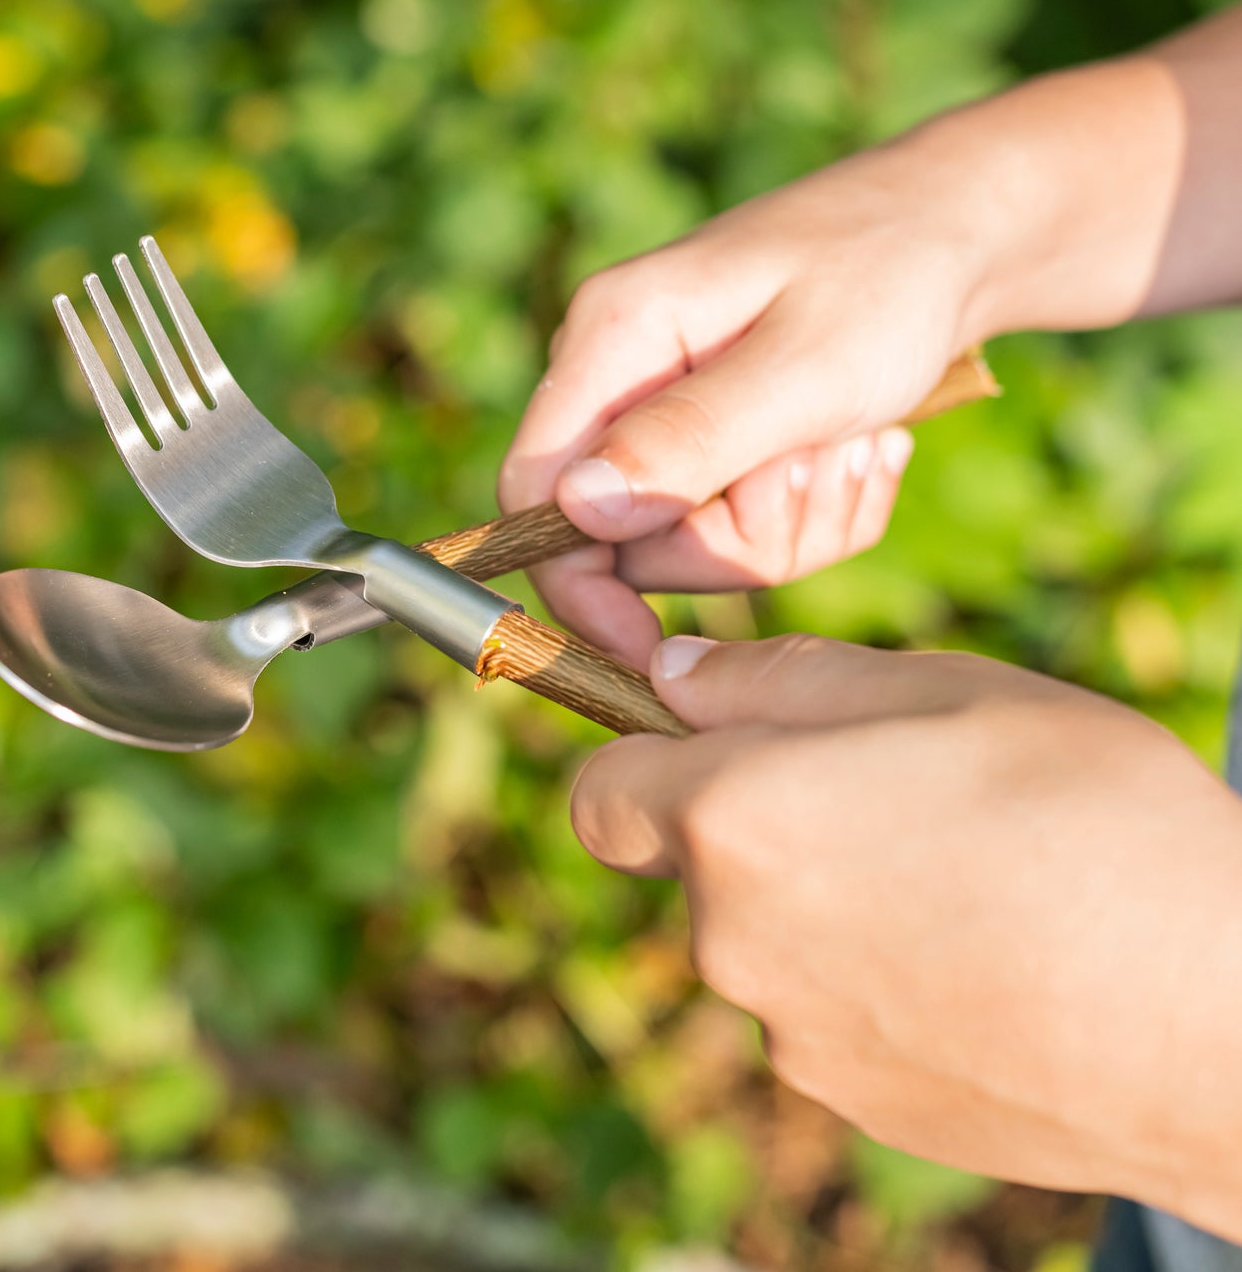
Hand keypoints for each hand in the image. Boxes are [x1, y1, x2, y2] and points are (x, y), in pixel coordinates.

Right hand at [499, 50, 1198, 665]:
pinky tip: (867, 447)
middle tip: (823, 466)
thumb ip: (688, 441)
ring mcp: (671, 410)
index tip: (648, 650)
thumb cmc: (890, 278)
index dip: (577, 583)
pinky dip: (819, 509)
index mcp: (613, 337)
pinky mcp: (721, 437)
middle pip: (629, 539)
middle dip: (739, 536)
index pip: (534, 489)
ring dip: (794, 521)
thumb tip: (577, 512)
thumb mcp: (803, 368)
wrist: (967, 233)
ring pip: (698, 542)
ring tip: (861, 444)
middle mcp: (623, 377)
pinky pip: (749, 528)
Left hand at [572, 634, 1241, 1236]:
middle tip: (889, 793)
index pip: (600, 794)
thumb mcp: (946, 691)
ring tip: (961, 877)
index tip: (712, 738)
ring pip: (764, 938)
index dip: (643, 756)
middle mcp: (732, 941)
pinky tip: (980, 957)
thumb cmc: (1093, 823)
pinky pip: (825, 1013)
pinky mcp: (854, 1103)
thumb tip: (674, 677)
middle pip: (691, 863)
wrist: (1224, 1030)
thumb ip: (785, 678)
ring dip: (822, 898)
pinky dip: (870, 978)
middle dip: (753, 819)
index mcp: (734, 821)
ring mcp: (791, 1038)